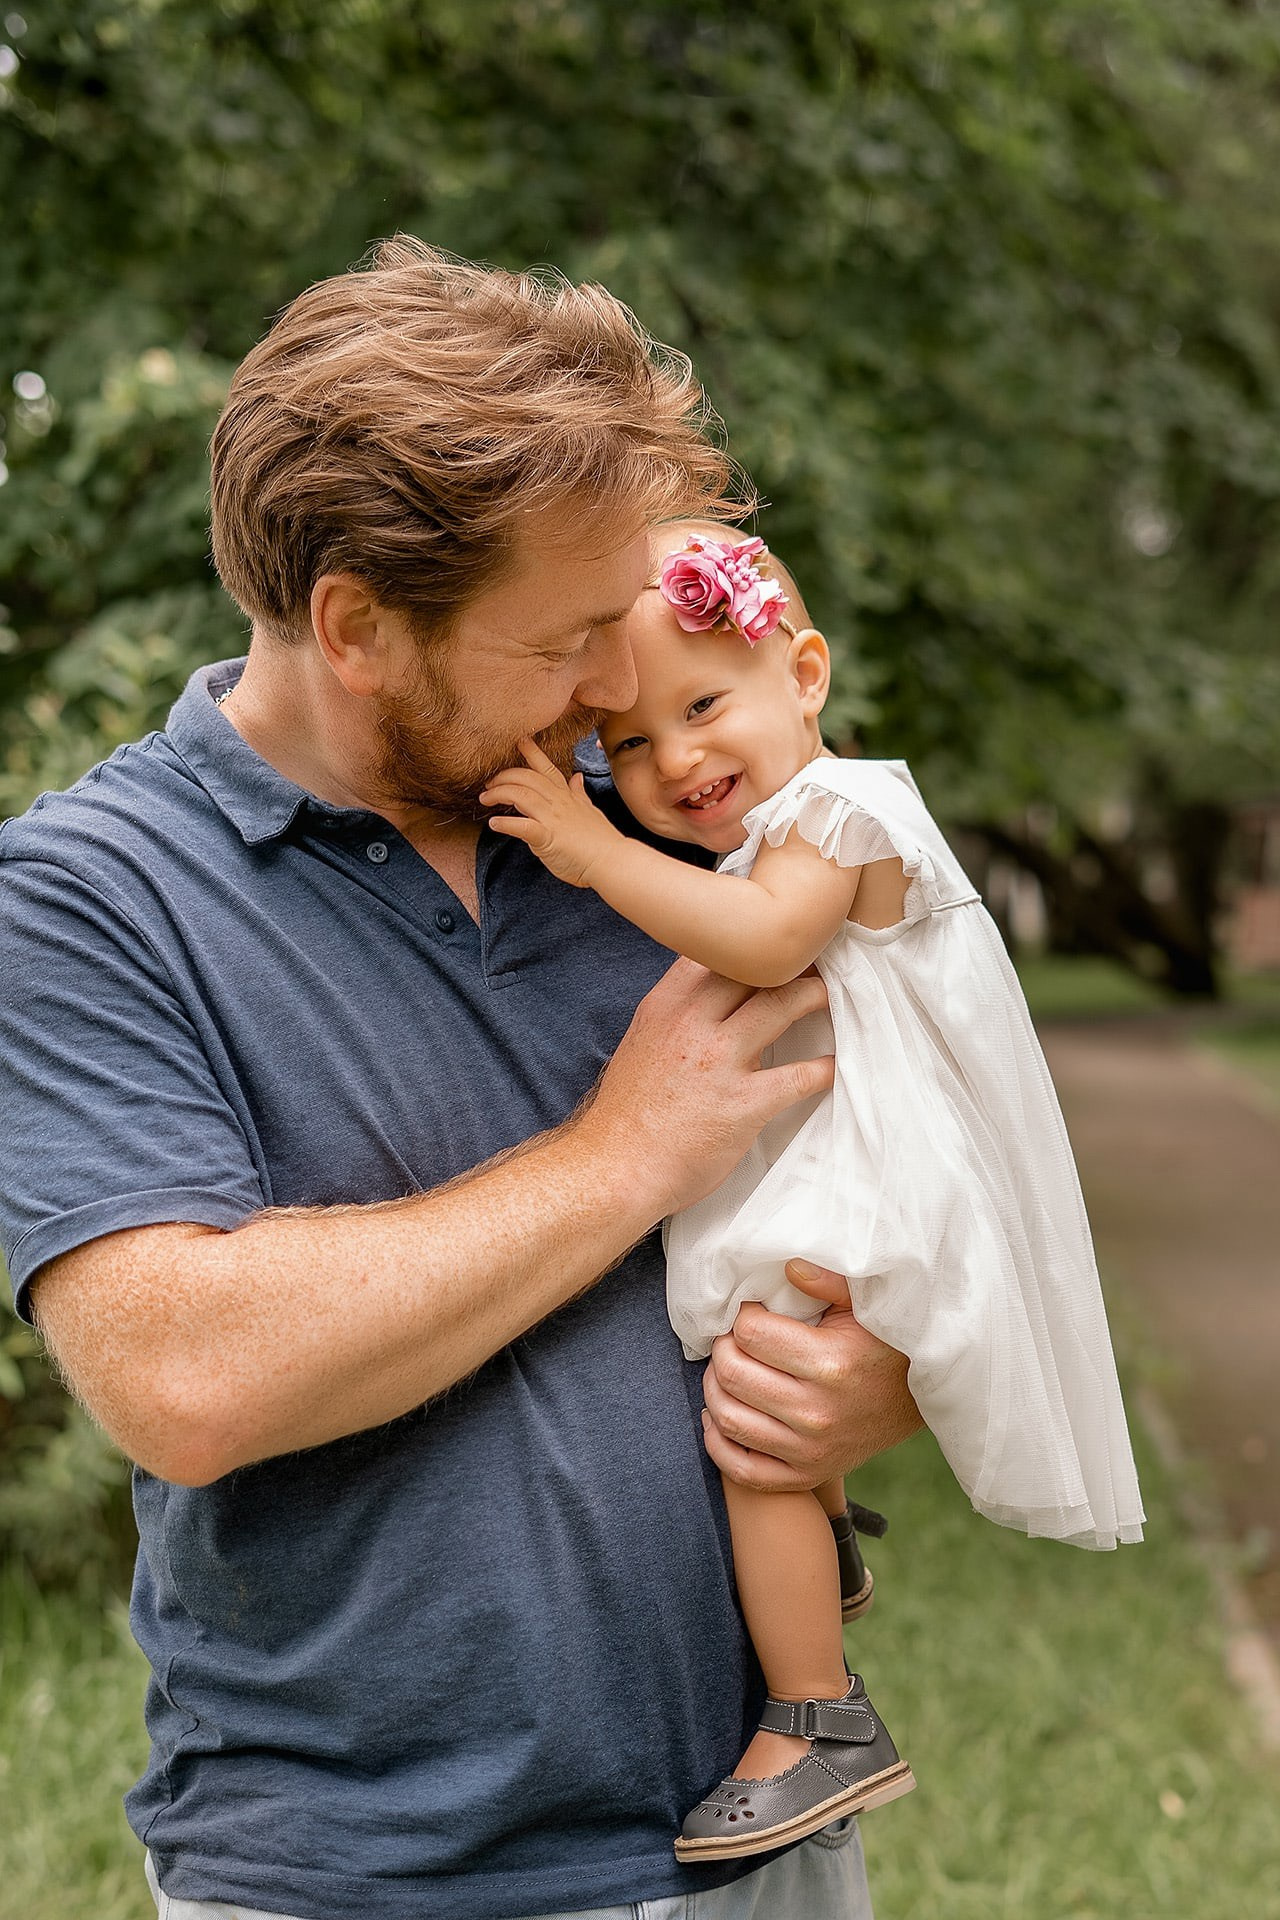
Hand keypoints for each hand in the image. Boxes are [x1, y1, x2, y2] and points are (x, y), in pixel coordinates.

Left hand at [480, 739, 620, 887]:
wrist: (612, 861)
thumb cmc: (600, 840)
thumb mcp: (589, 810)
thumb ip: (578, 793)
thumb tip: (577, 777)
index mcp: (566, 795)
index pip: (546, 767)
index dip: (531, 751)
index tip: (517, 740)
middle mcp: (558, 802)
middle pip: (526, 777)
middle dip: (503, 776)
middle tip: (488, 784)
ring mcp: (553, 818)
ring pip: (521, 795)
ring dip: (498, 794)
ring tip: (484, 799)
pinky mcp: (547, 838)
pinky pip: (523, 826)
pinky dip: (506, 823)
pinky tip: (494, 823)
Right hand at [583, 960, 836, 1217]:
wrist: (615, 1169)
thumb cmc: (627, 1114)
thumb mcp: (641, 1043)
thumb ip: (673, 1015)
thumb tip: (703, 999)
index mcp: (665, 1006)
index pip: (714, 952)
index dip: (749, 944)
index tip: (772, 944)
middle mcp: (692, 1022)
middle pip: (755, 969)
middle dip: (791, 960)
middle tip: (817, 959)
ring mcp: (720, 1060)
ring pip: (781, 1005)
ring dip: (815, 995)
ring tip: (831, 996)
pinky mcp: (745, 1102)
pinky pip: (800, 1075)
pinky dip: (825, 1068)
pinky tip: (835, 1066)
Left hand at [700, 1261, 921, 1489]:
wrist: (918, 1402)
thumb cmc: (885, 1344)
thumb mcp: (866, 1305)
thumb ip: (828, 1281)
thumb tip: (786, 1267)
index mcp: (830, 1363)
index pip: (751, 1333)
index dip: (742, 1315)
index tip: (751, 1310)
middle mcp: (817, 1412)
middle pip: (732, 1373)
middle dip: (723, 1346)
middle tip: (734, 1336)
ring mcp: (811, 1450)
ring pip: (728, 1418)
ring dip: (714, 1387)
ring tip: (727, 1367)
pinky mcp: (807, 1475)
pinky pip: (743, 1470)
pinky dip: (717, 1442)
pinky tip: (718, 1415)